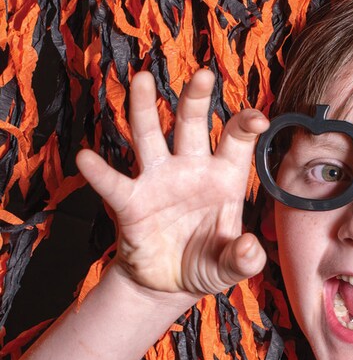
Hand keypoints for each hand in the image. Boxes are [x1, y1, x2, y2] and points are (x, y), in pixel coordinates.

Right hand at [77, 70, 267, 299]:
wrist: (170, 284)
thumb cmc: (207, 263)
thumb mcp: (232, 267)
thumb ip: (245, 259)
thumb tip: (249, 247)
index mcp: (224, 178)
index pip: (237, 142)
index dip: (247, 126)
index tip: (258, 118)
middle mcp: (191, 170)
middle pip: (192, 125)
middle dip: (196, 99)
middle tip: (202, 75)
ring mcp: (158, 181)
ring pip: (150, 136)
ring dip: (145, 109)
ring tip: (142, 81)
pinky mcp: (131, 202)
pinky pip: (114, 184)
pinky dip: (100, 172)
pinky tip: (87, 158)